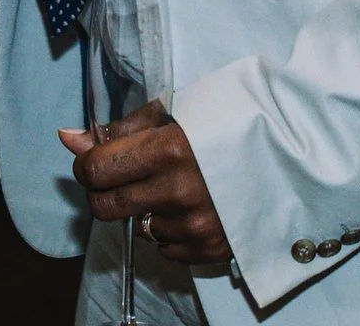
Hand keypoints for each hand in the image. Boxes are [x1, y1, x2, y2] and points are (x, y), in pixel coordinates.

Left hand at [61, 109, 232, 265]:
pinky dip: (172, 230)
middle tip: (125, 177)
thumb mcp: (174, 110)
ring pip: (139, 227)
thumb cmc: (228, 121)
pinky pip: (167, 248)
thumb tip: (68, 139)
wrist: (291, 151)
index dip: (88, 164)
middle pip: (105, 207)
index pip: (94, 170)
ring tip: (178, 186)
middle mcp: (179, 191)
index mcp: (168, 149)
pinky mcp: (212, 249)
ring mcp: (196, 225)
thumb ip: (119, 129)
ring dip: (147, 210)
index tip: (97, 160)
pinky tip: (194, 205)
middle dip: (104, 192)